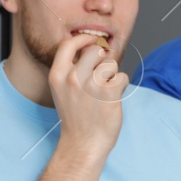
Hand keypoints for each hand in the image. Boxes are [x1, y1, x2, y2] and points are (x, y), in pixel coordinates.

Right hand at [51, 32, 126, 151]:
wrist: (83, 141)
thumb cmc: (76, 116)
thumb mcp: (62, 89)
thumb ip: (71, 70)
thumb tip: (90, 50)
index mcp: (58, 75)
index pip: (68, 44)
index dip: (83, 39)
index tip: (92, 39)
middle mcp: (73, 77)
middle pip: (95, 51)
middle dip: (102, 59)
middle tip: (102, 75)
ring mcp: (91, 85)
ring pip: (111, 63)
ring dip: (112, 74)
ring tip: (105, 89)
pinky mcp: (110, 93)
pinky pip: (123, 76)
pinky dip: (121, 85)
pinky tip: (113, 96)